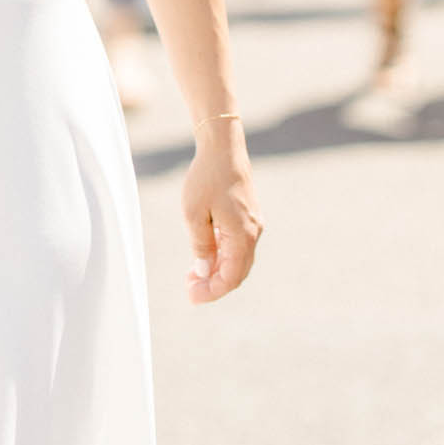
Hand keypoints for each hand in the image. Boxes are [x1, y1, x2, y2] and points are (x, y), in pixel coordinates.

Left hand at [182, 133, 262, 302]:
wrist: (223, 148)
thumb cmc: (206, 178)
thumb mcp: (194, 214)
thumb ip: (201, 247)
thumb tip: (204, 272)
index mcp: (243, 236)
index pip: (231, 277)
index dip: (212, 292)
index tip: (192, 296)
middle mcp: (253, 233)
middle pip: (237, 273)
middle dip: (214, 285)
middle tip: (190, 290)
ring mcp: (253, 225)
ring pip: (238, 260)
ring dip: (217, 272)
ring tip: (192, 276)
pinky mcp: (248, 217)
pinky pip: (237, 246)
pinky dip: (222, 257)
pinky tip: (203, 258)